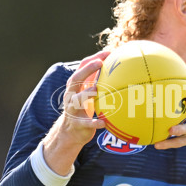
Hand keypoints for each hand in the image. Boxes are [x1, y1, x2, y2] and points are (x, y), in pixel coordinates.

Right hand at [42, 50, 109, 174]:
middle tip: (100, 63)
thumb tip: (115, 68)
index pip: (82, 68)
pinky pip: (86, 123)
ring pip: (77, 100)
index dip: (93, 59)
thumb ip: (96, 80)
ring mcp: (72, 109)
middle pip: (75, 79)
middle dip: (87, 70)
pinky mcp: (77, 123)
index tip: (108, 53)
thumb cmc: (84, 108)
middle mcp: (71, 95)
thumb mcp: (88, 92)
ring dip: (87, 94)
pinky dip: (94, 123)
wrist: (71, 132)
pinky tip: (104, 123)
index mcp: (75, 86)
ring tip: (97, 89)